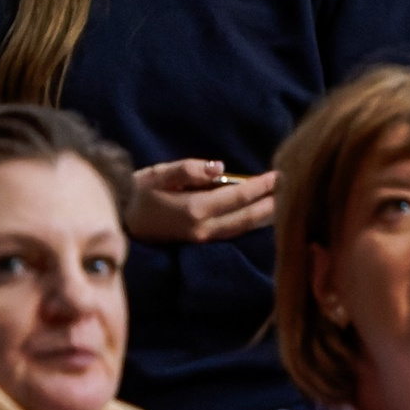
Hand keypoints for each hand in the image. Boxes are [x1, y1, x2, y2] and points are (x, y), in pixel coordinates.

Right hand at [128, 160, 275, 240]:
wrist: (119, 219)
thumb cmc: (136, 192)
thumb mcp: (159, 174)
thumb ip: (189, 169)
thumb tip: (219, 168)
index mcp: (195, 210)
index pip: (237, 197)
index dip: (260, 186)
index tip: (279, 175)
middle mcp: (202, 228)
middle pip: (246, 218)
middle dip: (270, 204)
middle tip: (291, 189)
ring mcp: (200, 238)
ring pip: (241, 229)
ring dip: (263, 216)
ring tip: (282, 203)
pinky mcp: (197, 241)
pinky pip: (231, 232)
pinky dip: (248, 223)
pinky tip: (259, 216)